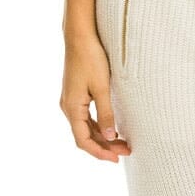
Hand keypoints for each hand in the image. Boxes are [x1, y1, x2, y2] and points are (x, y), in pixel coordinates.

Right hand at [60, 35, 131, 162]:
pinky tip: (112, 128)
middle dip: (105, 146)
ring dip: (103, 137)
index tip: (116, 159)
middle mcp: (68, 107)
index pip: (83, 140)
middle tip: (126, 151)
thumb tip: (109, 136)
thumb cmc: (91, 58)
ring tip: (123, 143)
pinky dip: (98, 126)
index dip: (99, 152)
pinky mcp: (76, 95)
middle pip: (84, 136)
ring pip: (85, 128)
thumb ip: (105, 113)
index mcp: (71, 107)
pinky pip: (86, 118)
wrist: (80, 36)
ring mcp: (71, 101)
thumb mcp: (102, 87)